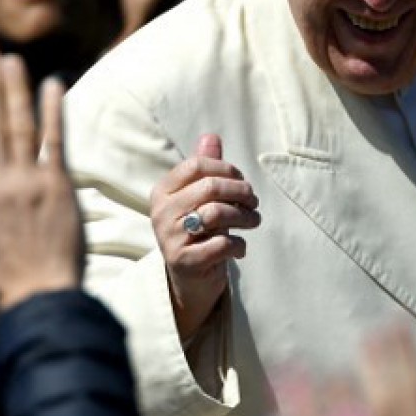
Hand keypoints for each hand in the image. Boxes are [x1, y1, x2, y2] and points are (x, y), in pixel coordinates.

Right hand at [151, 133, 259, 339]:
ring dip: (245, 217)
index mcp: (163, 191)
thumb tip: (211, 136)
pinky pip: (221, 244)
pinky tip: (240, 248)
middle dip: (241, 192)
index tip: (242, 181)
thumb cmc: (199, 231)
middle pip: (210, 187)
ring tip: (254, 222)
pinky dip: (238, 245)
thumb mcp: (201, 199)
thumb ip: (205, 170)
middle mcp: (162, 212)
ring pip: (216, 213)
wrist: (189, 279)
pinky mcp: (184, 261)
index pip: (197, 165)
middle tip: (254, 202)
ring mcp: (170, 237)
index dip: (227, 169)